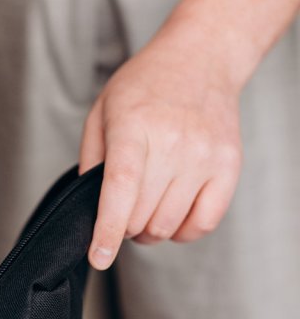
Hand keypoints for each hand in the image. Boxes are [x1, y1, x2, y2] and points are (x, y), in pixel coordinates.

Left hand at [79, 37, 243, 269]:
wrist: (200, 60)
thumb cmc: (143, 87)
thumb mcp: (101, 112)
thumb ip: (92, 160)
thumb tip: (90, 207)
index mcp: (132, 126)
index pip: (121, 189)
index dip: (108, 229)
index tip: (99, 258)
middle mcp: (172, 142)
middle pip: (142, 215)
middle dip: (123, 227)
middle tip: (120, 212)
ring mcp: (205, 155)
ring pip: (169, 225)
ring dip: (149, 231)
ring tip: (143, 210)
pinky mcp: (229, 166)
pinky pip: (204, 223)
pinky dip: (181, 231)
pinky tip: (171, 214)